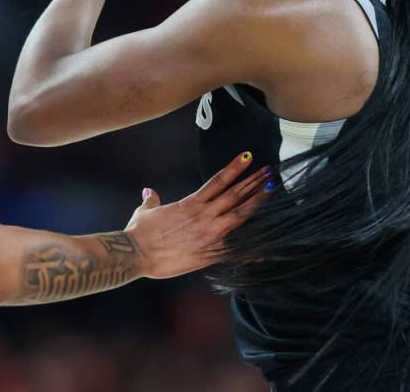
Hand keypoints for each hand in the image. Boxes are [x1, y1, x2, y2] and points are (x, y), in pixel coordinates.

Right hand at [124, 152, 272, 278]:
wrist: (136, 253)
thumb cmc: (139, 233)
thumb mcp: (144, 212)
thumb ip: (152, 201)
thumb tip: (149, 192)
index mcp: (190, 204)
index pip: (217, 181)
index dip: (234, 168)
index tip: (248, 157)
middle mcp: (204, 215)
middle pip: (235, 195)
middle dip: (254, 182)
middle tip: (270, 171)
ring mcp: (209, 234)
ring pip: (240, 215)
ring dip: (258, 202)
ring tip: (273, 191)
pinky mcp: (210, 253)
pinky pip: (237, 251)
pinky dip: (254, 251)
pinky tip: (270, 249)